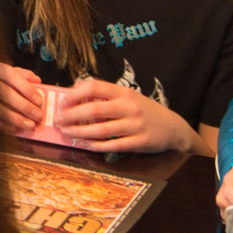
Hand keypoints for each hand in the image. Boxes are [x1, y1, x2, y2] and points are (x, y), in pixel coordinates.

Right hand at [0, 62, 43, 134]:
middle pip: (5, 94)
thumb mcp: (6, 70)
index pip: (12, 77)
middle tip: (38, 116)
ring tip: (29, 125)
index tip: (39, 101)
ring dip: (15, 119)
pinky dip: (2, 126)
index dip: (27, 90)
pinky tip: (14, 129)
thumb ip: (22, 74)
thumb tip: (37, 81)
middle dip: (24, 107)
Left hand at [54, 78, 199, 153]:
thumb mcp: (128, 97)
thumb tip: (74, 92)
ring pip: (100, 130)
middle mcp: (130, 107)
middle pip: (94, 110)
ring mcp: (135, 125)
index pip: (94, 87)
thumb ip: (105, 95)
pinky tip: (83, 144)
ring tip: (66, 132)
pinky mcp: (139, 142)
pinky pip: (112, 145)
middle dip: (71, 116)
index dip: (74, 94)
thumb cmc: (144, 111)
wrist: (174, 128)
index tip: (62, 102)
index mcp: (124, 92)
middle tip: (58, 120)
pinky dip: (94, 145)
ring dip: (79, 132)